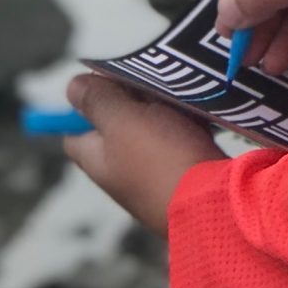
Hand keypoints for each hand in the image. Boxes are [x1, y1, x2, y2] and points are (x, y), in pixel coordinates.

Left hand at [61, 73, 205, 234]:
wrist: (216, 204)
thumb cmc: (162, 161)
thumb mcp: (122, 121)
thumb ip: (97, 100)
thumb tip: (72, 87)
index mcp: (98, 162)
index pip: (75, 131)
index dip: (86, 104)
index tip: (108, 84)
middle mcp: (122, 172)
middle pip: (118, 126)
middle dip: (134, 100)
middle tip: (151, 83)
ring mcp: (156, 176)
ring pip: (155, 130)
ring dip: (166, 110)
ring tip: (181, 96)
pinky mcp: (188, 176)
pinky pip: (183, 142)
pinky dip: (190, 125)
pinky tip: (203, 116)